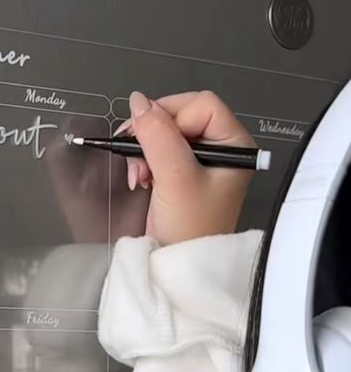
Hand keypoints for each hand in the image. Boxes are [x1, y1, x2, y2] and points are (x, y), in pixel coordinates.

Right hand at [124, 90, 254, 245]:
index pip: (200, 104)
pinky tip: (142, 178)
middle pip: (181, 114)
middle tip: (137, 157)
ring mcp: (202, 161)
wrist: (181, 270)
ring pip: (166, 130)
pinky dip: (145, 158)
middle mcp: (222, 149)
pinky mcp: (183, 173)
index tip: (149, 140)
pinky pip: (160, 148)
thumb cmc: (190, 230)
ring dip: (145, 148)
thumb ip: (158, 136)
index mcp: (234, 145)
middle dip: (153, 133)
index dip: (171, 116)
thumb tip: (138, 101)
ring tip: (140, 174)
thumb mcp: (175, 178)